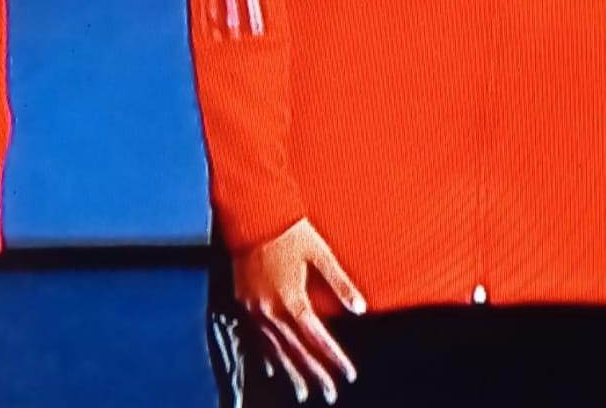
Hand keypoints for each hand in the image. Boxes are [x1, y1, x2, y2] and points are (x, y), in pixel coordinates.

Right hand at [233, 217, 366, 403]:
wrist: (254, 215)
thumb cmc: (291, 231)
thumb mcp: (321, 254)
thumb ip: (340, 283)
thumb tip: (361, 308)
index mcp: (293, 300)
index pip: (318, 338)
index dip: (334, 358)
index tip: (348, 374)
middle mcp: (271, 311)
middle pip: (296, 351)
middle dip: (315, 374)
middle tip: (329, 394)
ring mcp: (255, 310)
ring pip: (275, 351)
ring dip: (291, 373)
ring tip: (304, 392)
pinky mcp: (244, 304)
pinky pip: (256, 339)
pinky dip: (267, 357)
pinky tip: (274, 369)